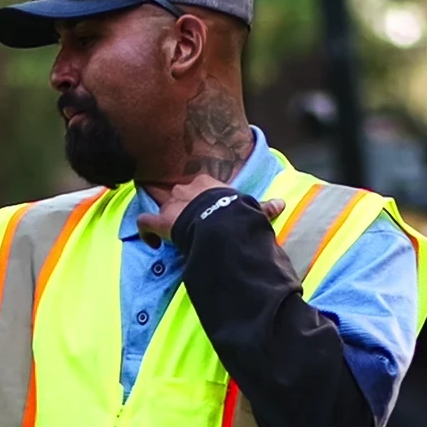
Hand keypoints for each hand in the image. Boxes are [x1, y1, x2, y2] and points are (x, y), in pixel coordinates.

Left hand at [135, 181, 282, 244]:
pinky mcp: (161, 221)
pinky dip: (146, 232)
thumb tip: (281, 203)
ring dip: (167, 220)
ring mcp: (172, 204)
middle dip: (181, 209)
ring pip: (163, 207)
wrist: (220, 224)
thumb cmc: (236, 214)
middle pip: (178, 195)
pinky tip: (152, 243)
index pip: (198, 186)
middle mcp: (186, 188)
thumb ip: (263, 206)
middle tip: (189, 225)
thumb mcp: (250, 208)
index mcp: (206, 183)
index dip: (198, 199)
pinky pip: (145, 223)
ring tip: (173, 235)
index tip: (202, 212)